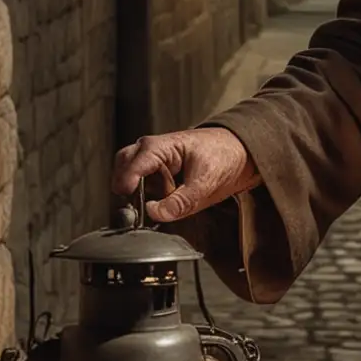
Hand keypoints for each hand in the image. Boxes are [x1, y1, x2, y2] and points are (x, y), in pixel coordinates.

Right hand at [111, 128, 260, 223]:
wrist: (238, 154)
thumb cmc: (222, 157)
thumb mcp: (206, 181)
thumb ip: (182, 201)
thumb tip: (155, 213)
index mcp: (159, 147)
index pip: (133, 164)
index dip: (128, 184)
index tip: (131, 202)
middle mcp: (149, 153)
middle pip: (122, 171)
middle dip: (128, 191)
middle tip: (140, 210)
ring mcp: (150, 166)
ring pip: (130, 183)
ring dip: (139, 197)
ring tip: (161, 204)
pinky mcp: (155, 178)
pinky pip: (143, 192)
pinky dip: (149, 201)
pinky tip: (164, 205)